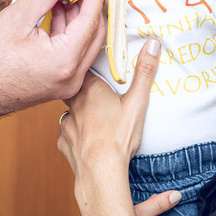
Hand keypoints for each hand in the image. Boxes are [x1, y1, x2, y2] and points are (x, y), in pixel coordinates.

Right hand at [0, 0, 107, 112]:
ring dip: (78, 19)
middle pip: (94, 34)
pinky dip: (69, 33)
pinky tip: (57, 14)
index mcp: (64, 61)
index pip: (91, 21)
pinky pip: (74, 55)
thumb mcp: (16, 18)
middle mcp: (72, 77)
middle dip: (90, 6)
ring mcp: (67, 84)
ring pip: (85, 44)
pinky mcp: (60, 85)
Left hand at [57, 37, 162, 182]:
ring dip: (79, 113)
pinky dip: (75, 135)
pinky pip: (67, 134)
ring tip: (95, 120)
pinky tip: (88, 140)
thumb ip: (145, 72)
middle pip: (74, 89)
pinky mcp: (63, 143)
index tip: (99, 69)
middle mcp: (74, 104)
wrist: (100, 173)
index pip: (85, 69)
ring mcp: (67, 124)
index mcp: (91, 91)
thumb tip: (152, 42)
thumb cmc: (119, 137)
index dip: (91, 67)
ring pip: (70, 112)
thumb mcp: (138, 102)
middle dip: (83, 89)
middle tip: (98, 94)